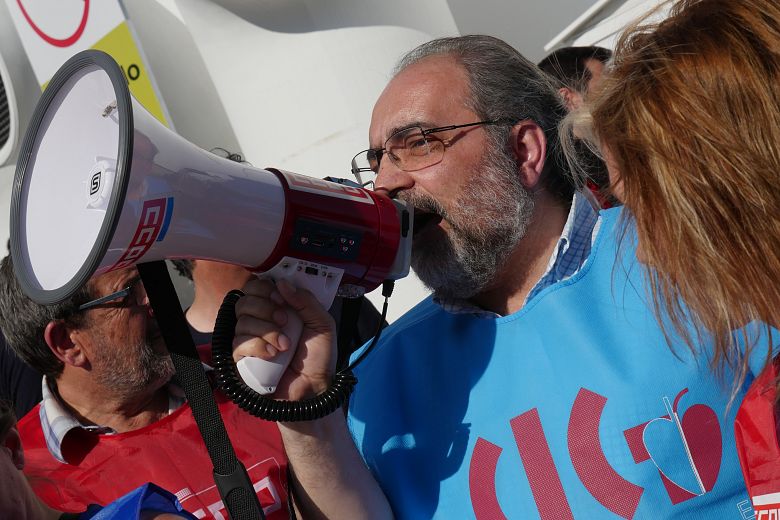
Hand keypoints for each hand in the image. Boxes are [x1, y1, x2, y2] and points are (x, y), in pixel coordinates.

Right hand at [232, 277, 336, 400]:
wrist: (313, 389)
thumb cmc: (318, 357)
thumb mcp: (322, 324)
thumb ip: (306, 301)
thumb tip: (282, 283)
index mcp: (277, 308)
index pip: (257, 287)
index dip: (265, 289)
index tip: (281, 298)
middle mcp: (260, 321)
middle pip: (245, 301)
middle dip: (265, 308)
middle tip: (285, 321)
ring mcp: (249, 340)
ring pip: (242, 322)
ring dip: (267, 330)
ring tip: (285, 345)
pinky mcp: (241, 359)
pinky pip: (238, 344)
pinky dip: (257, 346)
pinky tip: (273, 354)